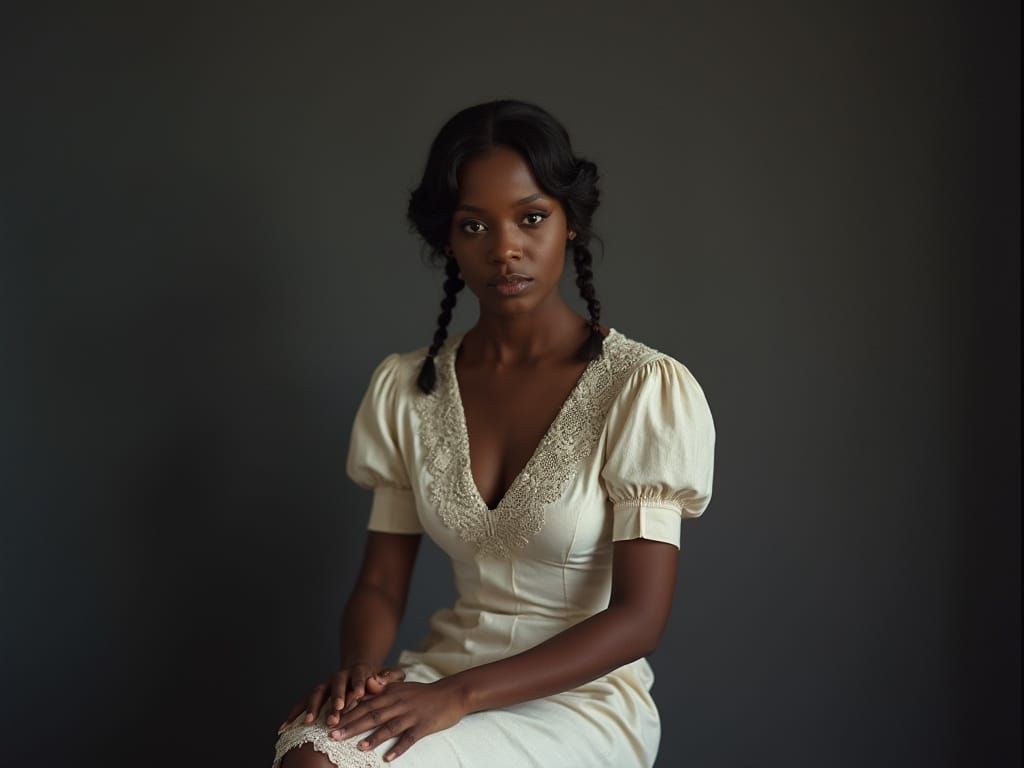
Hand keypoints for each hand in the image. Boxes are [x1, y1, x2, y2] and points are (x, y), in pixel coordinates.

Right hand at [278, 664, 406, 732]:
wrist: (360, 670)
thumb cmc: (378, 679)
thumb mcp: (389, 675)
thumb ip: (388, 677)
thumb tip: (378, 680)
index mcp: (359, 671)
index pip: (359, 676)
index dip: (358, 684)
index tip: (358, 694)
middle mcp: (340, 676)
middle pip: (336, 686)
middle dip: (334, 700)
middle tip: (335, 715)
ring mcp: (326, 684)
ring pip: (318, 693)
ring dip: (314, 707)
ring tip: (309, 722)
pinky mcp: (317, 693)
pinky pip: (303, 702)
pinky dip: (294, 713)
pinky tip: (285, 726)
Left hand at [328, 677, 467, 761]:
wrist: (452, 693)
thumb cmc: (424, 693)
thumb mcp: (401, 687)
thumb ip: (383, 688)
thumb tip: (367, 684)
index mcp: (390, 693)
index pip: (364, 703)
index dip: (347, 713)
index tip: (330, 722)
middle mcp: (398, 703)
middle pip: (371, 714)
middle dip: (352, 725)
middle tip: (333, 736)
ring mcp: (411, 714)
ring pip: (389, 726)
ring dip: (373, 737)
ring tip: (358, 748)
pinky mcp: (423, 725)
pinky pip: (409, 738)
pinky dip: (399, 748)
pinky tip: (388, 758)